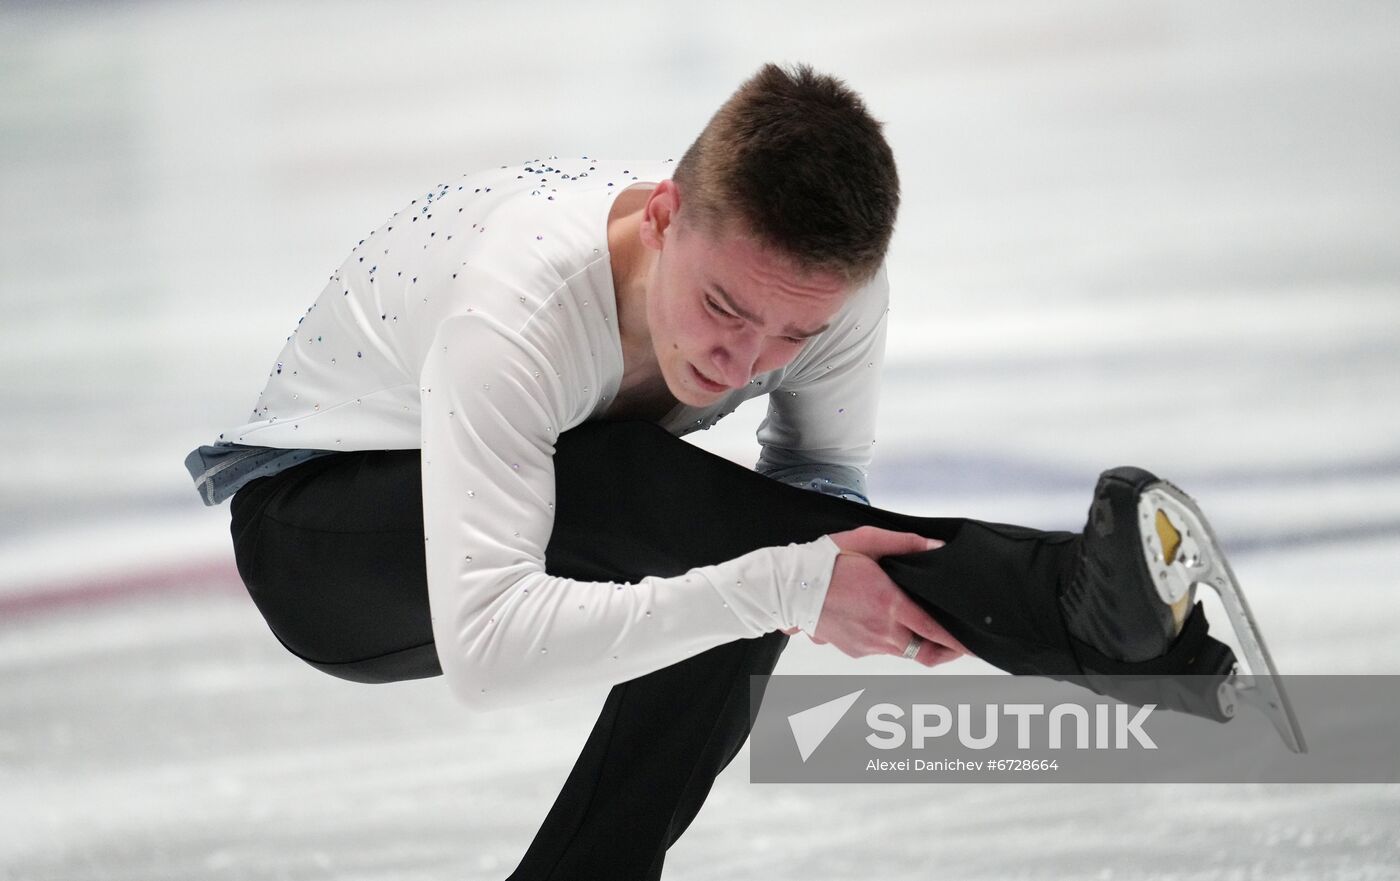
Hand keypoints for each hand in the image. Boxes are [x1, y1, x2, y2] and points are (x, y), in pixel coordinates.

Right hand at [781, 526, 969, 667]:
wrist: (788, 587)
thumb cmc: (825, 563)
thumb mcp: (867, 541)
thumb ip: (907, 544)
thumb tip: (937, 547)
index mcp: (890, 605)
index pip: (936, 633)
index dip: (959, 642)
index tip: (973, 643)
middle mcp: (882, 631)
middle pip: (925, 653)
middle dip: (946, 652)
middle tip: (957, 644)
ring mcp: (867, 645)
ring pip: (903, 651)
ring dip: (915, 642)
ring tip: (917, 624)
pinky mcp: (854, 651)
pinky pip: (880, 649)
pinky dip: (888, 640)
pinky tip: (880, 621)